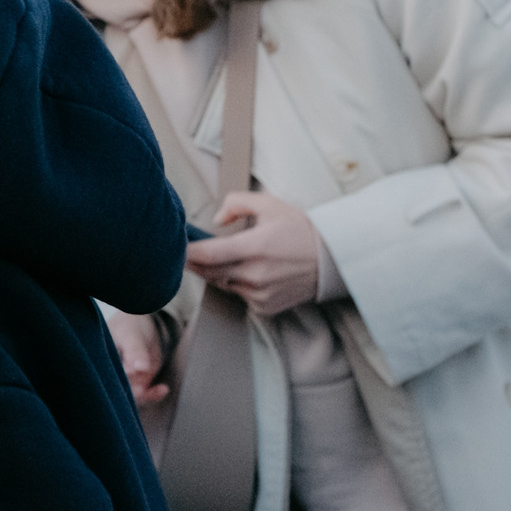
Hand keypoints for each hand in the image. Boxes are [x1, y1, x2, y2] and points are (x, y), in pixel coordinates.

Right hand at [102, 308, 170, 407]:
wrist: (144, 325)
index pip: (103, 376)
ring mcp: (124, 379)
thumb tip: (140, 369)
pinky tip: (163, 389)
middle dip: (130, 393)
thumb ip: (135, 351)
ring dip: (144, 396)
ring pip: (130, 395)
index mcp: (100, 359)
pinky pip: (144, 394)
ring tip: (159, 389)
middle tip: (142, 390)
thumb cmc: (131, 325)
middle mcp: (110, 372)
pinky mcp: (137, 382)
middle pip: (116, 391)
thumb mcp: (132, 334)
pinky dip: (154, 394)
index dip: (114, 381)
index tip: (130, 375)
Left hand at [187, 190, 322, 315]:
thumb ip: (236, 203)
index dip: (186, 252)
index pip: (206, 254)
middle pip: (208, 273)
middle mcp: (256, 274)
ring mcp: (261, 293)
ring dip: (217, 273)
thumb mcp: (270, 204)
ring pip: (223, 284)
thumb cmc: (300, 229)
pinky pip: (239, 295)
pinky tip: (246, 272)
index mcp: (255, 247)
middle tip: (184, 253)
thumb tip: (216, 221)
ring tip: (219, 258)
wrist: (333, 259)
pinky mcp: (266, 306)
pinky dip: (236, 284)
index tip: (176, 246)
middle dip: (194, 263)